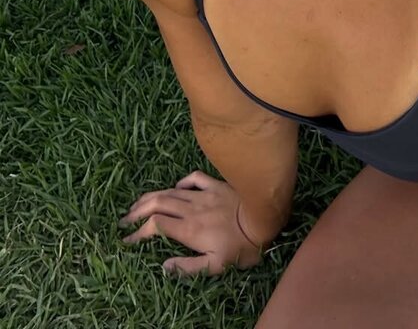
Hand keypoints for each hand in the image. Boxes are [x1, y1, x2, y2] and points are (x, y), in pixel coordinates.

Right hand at [117, 170, 272, 276]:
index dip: (138, 231)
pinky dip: (180, 183)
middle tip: (125, 219)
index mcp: (189, 228)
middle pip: (157, 203)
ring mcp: (204, 194)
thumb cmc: (242, 246)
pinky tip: (176, 188)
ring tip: (138, 204)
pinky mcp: (216, 185)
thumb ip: (187, 267)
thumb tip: (164, 266)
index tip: (128, 239)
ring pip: (170, 191)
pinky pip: (194, 179)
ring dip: (151, 196)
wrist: (265, 218)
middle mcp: (192, 208)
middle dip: (137, 210)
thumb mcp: (216, 266)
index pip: (155, 225)